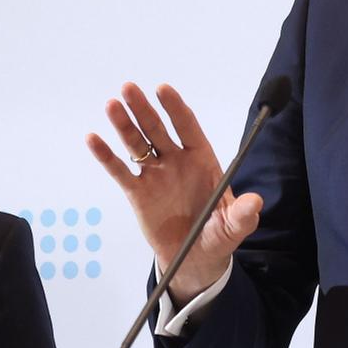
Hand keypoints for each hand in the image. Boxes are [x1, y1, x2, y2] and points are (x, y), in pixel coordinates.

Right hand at [87, 82, 262, 305]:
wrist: (194, 259)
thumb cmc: (217, 235)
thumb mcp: (234, 227)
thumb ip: (242, 214)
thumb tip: (255, 202)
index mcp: (202, 160)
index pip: (187, 127)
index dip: (175, 107)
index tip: (162, 89)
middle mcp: (176, 161)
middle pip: (158, 129)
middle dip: (144, 109)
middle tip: (129, 88)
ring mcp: (156, 175)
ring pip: (137, 145)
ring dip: (124, 125)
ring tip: (111, 106)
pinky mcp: (138, 193)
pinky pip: (120, 172)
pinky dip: (106, 156)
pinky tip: (93, 139)